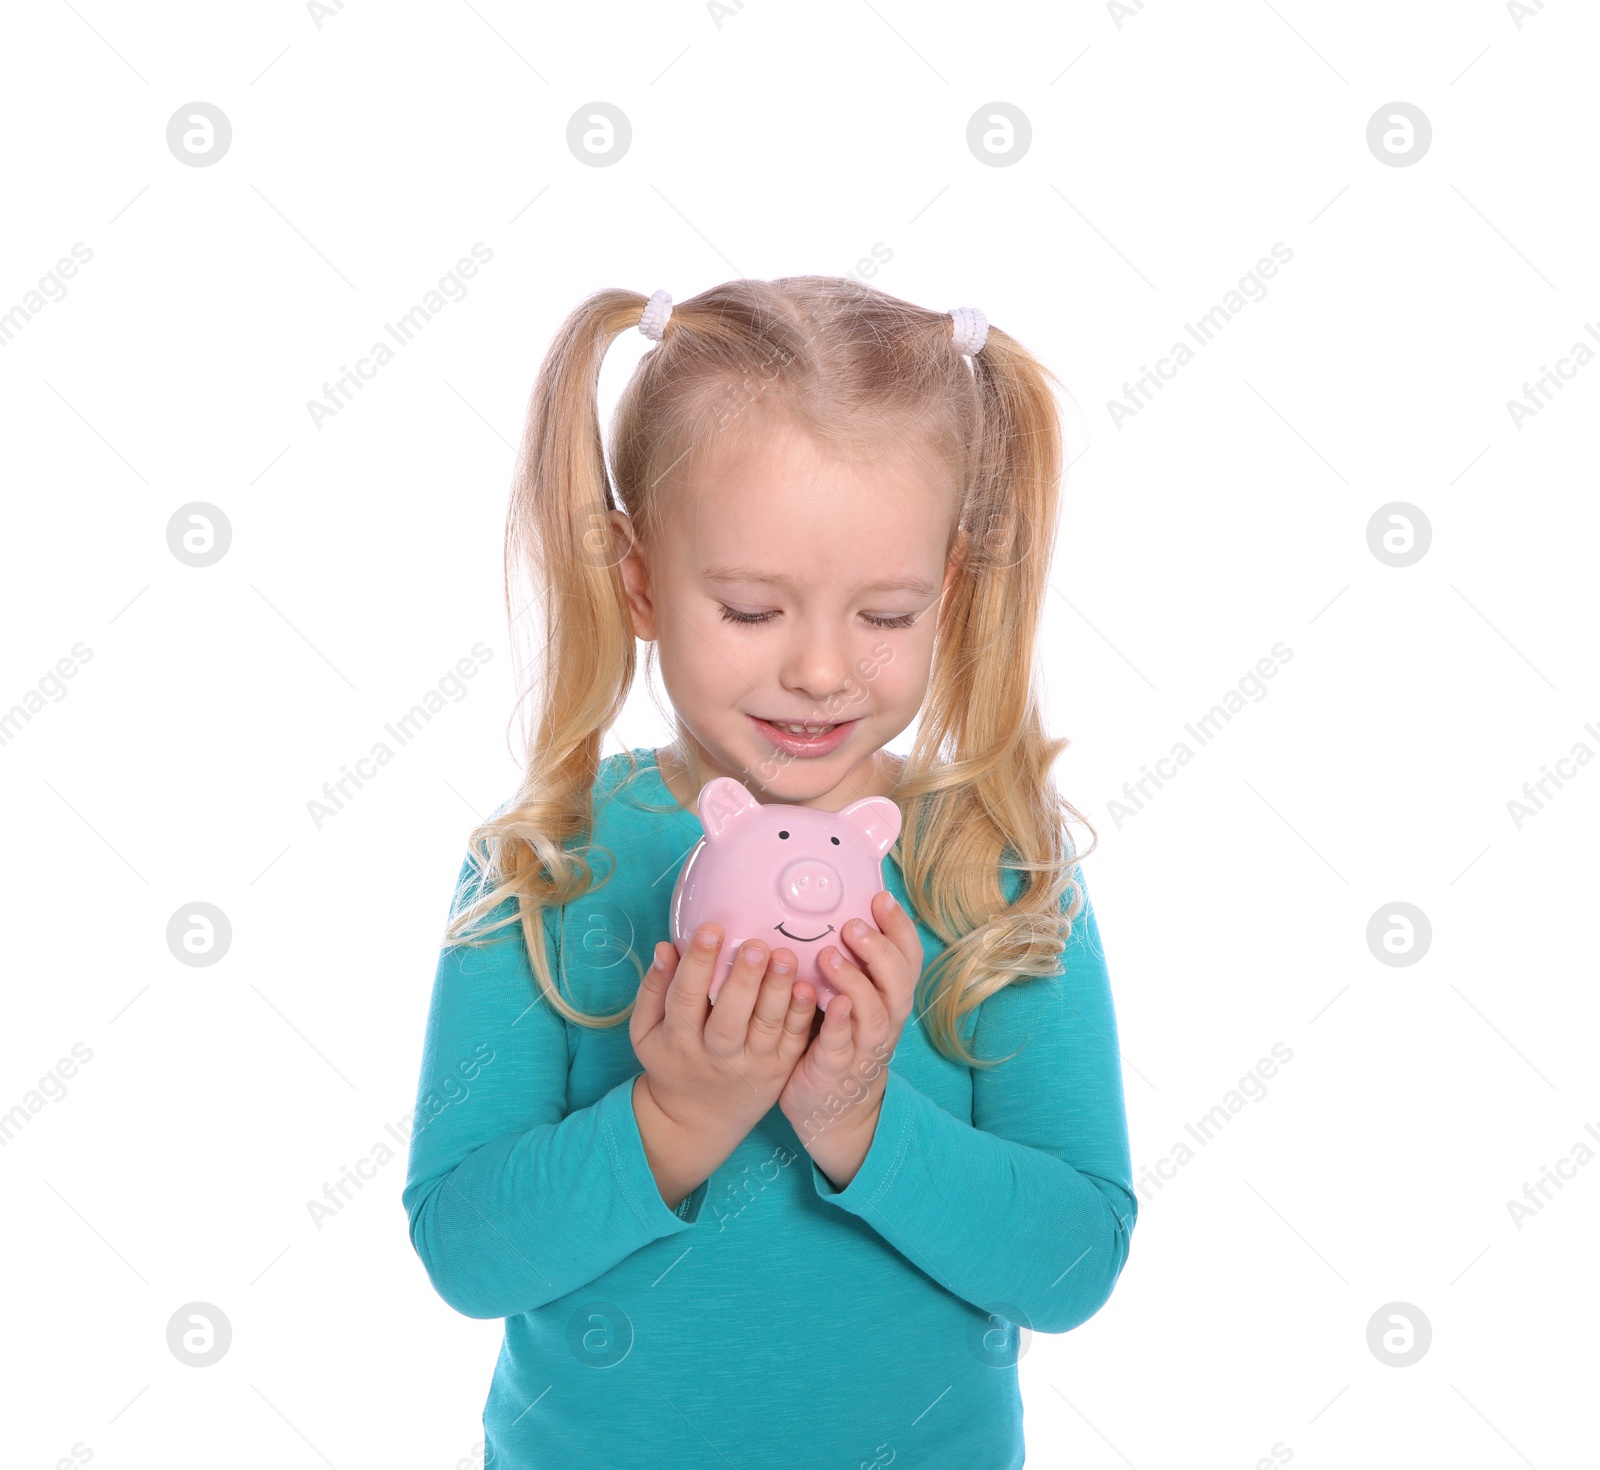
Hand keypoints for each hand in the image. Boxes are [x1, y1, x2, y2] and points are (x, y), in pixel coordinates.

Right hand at [631, 924, 815, 1145]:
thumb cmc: (671, 1060)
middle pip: (729, 1018)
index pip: (685, 998)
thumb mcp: (646, 1031)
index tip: (711, 929)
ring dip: (778, 991)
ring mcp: (751, 1065)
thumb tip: (666, 947)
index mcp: (678, 1041)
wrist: (697, 1119)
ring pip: (765, 1028)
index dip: (697, 964)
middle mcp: (715, 1056)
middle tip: (755, 945)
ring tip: (785, 956)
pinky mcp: (778, 1070)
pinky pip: (792, 1042)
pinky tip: (807, 987)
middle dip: (743, 980)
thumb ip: (654, 988)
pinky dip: (801, 1016)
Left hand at [778, 890, 922, 1173]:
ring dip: (856, 981)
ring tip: (829, 955)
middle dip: (879, 950)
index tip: (880, 897)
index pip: (908, 958)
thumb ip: (847, 962)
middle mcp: (886, 1021)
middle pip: (898, 982)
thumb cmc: (836, 1038)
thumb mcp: (849, 998)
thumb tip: (828, 907)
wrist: (831, 1110)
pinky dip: (838, 1023)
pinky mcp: (837, 1068)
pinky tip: (829, 1002)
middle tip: (853, 925)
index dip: (899, 927)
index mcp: (890, 998)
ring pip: (874, 1013)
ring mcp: (863, 1047)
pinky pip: (841, 1044)